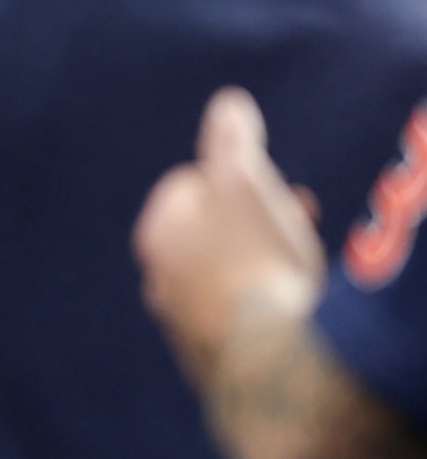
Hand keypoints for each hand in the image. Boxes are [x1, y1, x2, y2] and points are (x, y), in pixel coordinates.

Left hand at [136, 87, 325, 381]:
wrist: (271, 356)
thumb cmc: (256, 258)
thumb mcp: (246, 184)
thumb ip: (232, 141)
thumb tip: (227, 102)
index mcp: (156, 233)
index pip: (191, 184)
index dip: (238, 178)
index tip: (274, 186)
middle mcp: (157, 278)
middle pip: (211, 232)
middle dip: (256, 219)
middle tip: (299, 217)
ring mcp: (182, 320)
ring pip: (226, 273)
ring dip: (262, 258)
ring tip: (303, 259)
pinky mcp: (212, 355)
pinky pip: (240, 312)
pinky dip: (263, 299)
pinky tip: (293, 303)